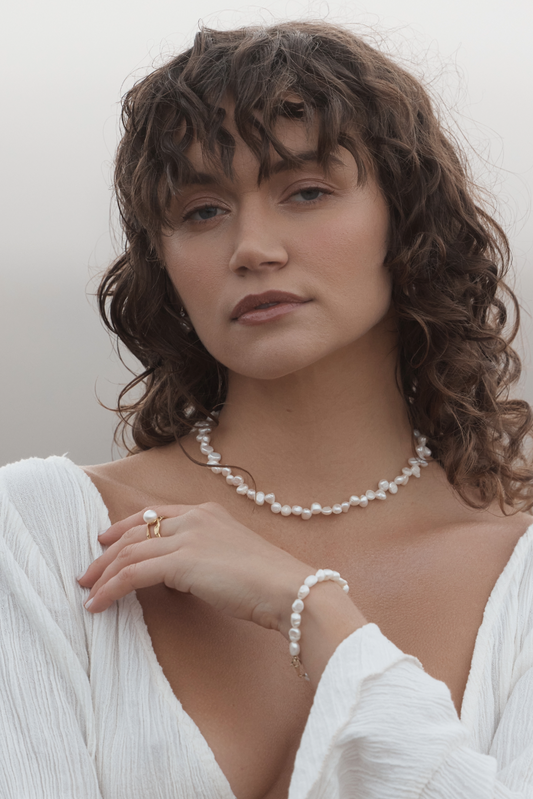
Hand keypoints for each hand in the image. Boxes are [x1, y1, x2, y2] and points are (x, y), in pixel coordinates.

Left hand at [78, 502, 312, 633]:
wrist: (289, 590)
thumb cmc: (269, 582)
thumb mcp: (232, 557)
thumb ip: (204, 555)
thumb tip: (176, 571)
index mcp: (207, 512)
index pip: (153, 515)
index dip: (124, 527)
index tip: (106, 540)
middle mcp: (194, 518)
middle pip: (135, 532)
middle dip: (106, 554)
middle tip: (88, 574)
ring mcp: (188, 537)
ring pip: (129, 552)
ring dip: (103, 574)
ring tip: (88, 593)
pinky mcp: (182, 562)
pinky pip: (133, 574)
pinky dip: (111, 588)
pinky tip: (99, 604)